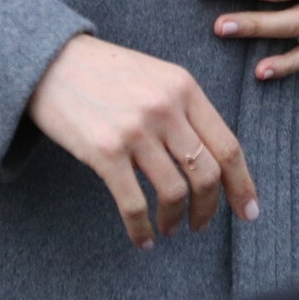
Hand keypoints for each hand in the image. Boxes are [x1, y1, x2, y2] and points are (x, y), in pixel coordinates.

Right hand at [26, 33, 257, 248]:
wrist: (51, 61)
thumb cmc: (106, 73)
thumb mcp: (157, 77)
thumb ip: (185, 111)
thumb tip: (213, 161)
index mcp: (184, 87)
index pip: (228, 145)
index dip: (242, 185)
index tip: (248, 211)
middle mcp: (165, 107)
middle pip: (207, 173)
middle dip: (209, 208)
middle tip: (201, 225)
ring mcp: (136, 130)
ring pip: (175, 192)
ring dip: (176, 220)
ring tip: (171, 228)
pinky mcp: (105, 151)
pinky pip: (134, 204)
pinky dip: (142, 229)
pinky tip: (143, 238)